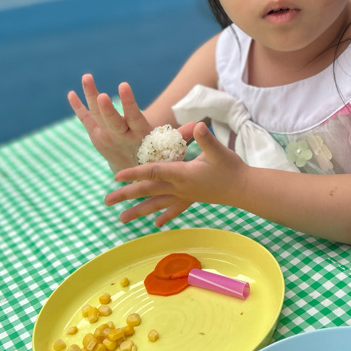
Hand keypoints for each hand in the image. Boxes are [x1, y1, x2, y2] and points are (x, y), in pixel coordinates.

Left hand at [67, 75, 193, 171]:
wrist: (132, 176)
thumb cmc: (157, 158)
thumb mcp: (171, 150)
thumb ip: (182, 136)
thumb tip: (199, 125)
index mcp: (138, 138)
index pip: (133, 118)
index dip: (129, 103)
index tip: (124, 86)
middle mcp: (120, 138)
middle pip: (112, 121)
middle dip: (106, 108)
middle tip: (101, 94)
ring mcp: (106, 138)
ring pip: (96, 116)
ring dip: (90, 96)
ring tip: (86, 76)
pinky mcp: (96, 137)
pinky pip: (86, 120)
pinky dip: (79, 107)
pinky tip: (71, 93)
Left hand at [105, 123, 246, 225]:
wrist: (245, 189)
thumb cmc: (231, 168)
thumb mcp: (218, 150)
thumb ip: (206, 139)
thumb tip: (197, 125)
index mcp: (182, 174)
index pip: (153, 172)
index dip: (134, 173)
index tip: (116, 176)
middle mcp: (179, 188)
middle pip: (147, 191)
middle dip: (126, 196)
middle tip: (106, 201)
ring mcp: (184, 196)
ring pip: (156, 204)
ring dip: (138, 211)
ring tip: (121, 219)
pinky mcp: (191, 199)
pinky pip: (174, 209)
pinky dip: (164, 216)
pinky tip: (155, 224)